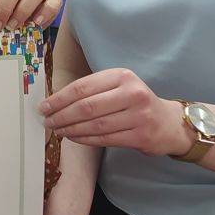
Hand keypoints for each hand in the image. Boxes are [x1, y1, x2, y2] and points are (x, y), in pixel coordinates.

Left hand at [40, 68, 188, 155]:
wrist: (170, 123)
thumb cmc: (136, 103)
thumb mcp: (118, 86)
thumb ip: (92, 90)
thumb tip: (54, 101)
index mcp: (122, 76)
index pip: (82, 87)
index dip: (59, 99)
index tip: (43, 107)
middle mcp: (132, 93)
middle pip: (86, 107)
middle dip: (61, 115)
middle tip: (47, 121)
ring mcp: (139, 115)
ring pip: (94, 125)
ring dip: (70, 129)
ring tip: (58, 130)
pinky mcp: (141, 136)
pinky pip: (104, 138)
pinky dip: (85, 139)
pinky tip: (73, 137)